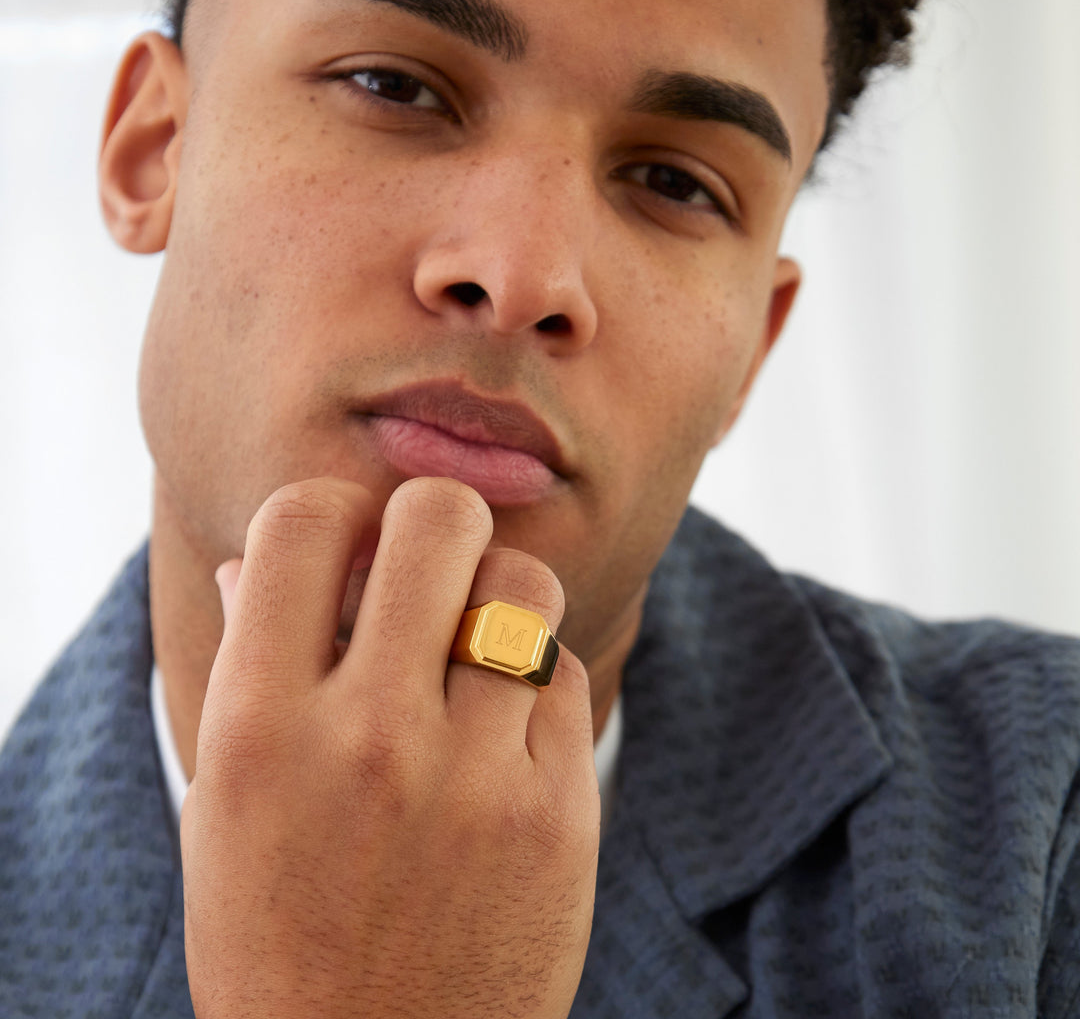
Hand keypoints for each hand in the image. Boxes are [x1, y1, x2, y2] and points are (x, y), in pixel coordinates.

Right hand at [181, 476, 599, 1018]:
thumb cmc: (280, 934)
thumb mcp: (224, 809)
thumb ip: (244, 666)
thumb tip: (259, 558)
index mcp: (257, 729)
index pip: (304, 519)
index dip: (335, 511)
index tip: (349, 547)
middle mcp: (367, 740)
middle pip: (440, 520)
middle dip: (439, 523)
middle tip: (432, 566)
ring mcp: (474, 778)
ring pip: (524, 585)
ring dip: (501, 594)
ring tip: (474, 644)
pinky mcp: (558, 813)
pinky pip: (564, 674)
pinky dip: (535, 681)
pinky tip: (504, 732)